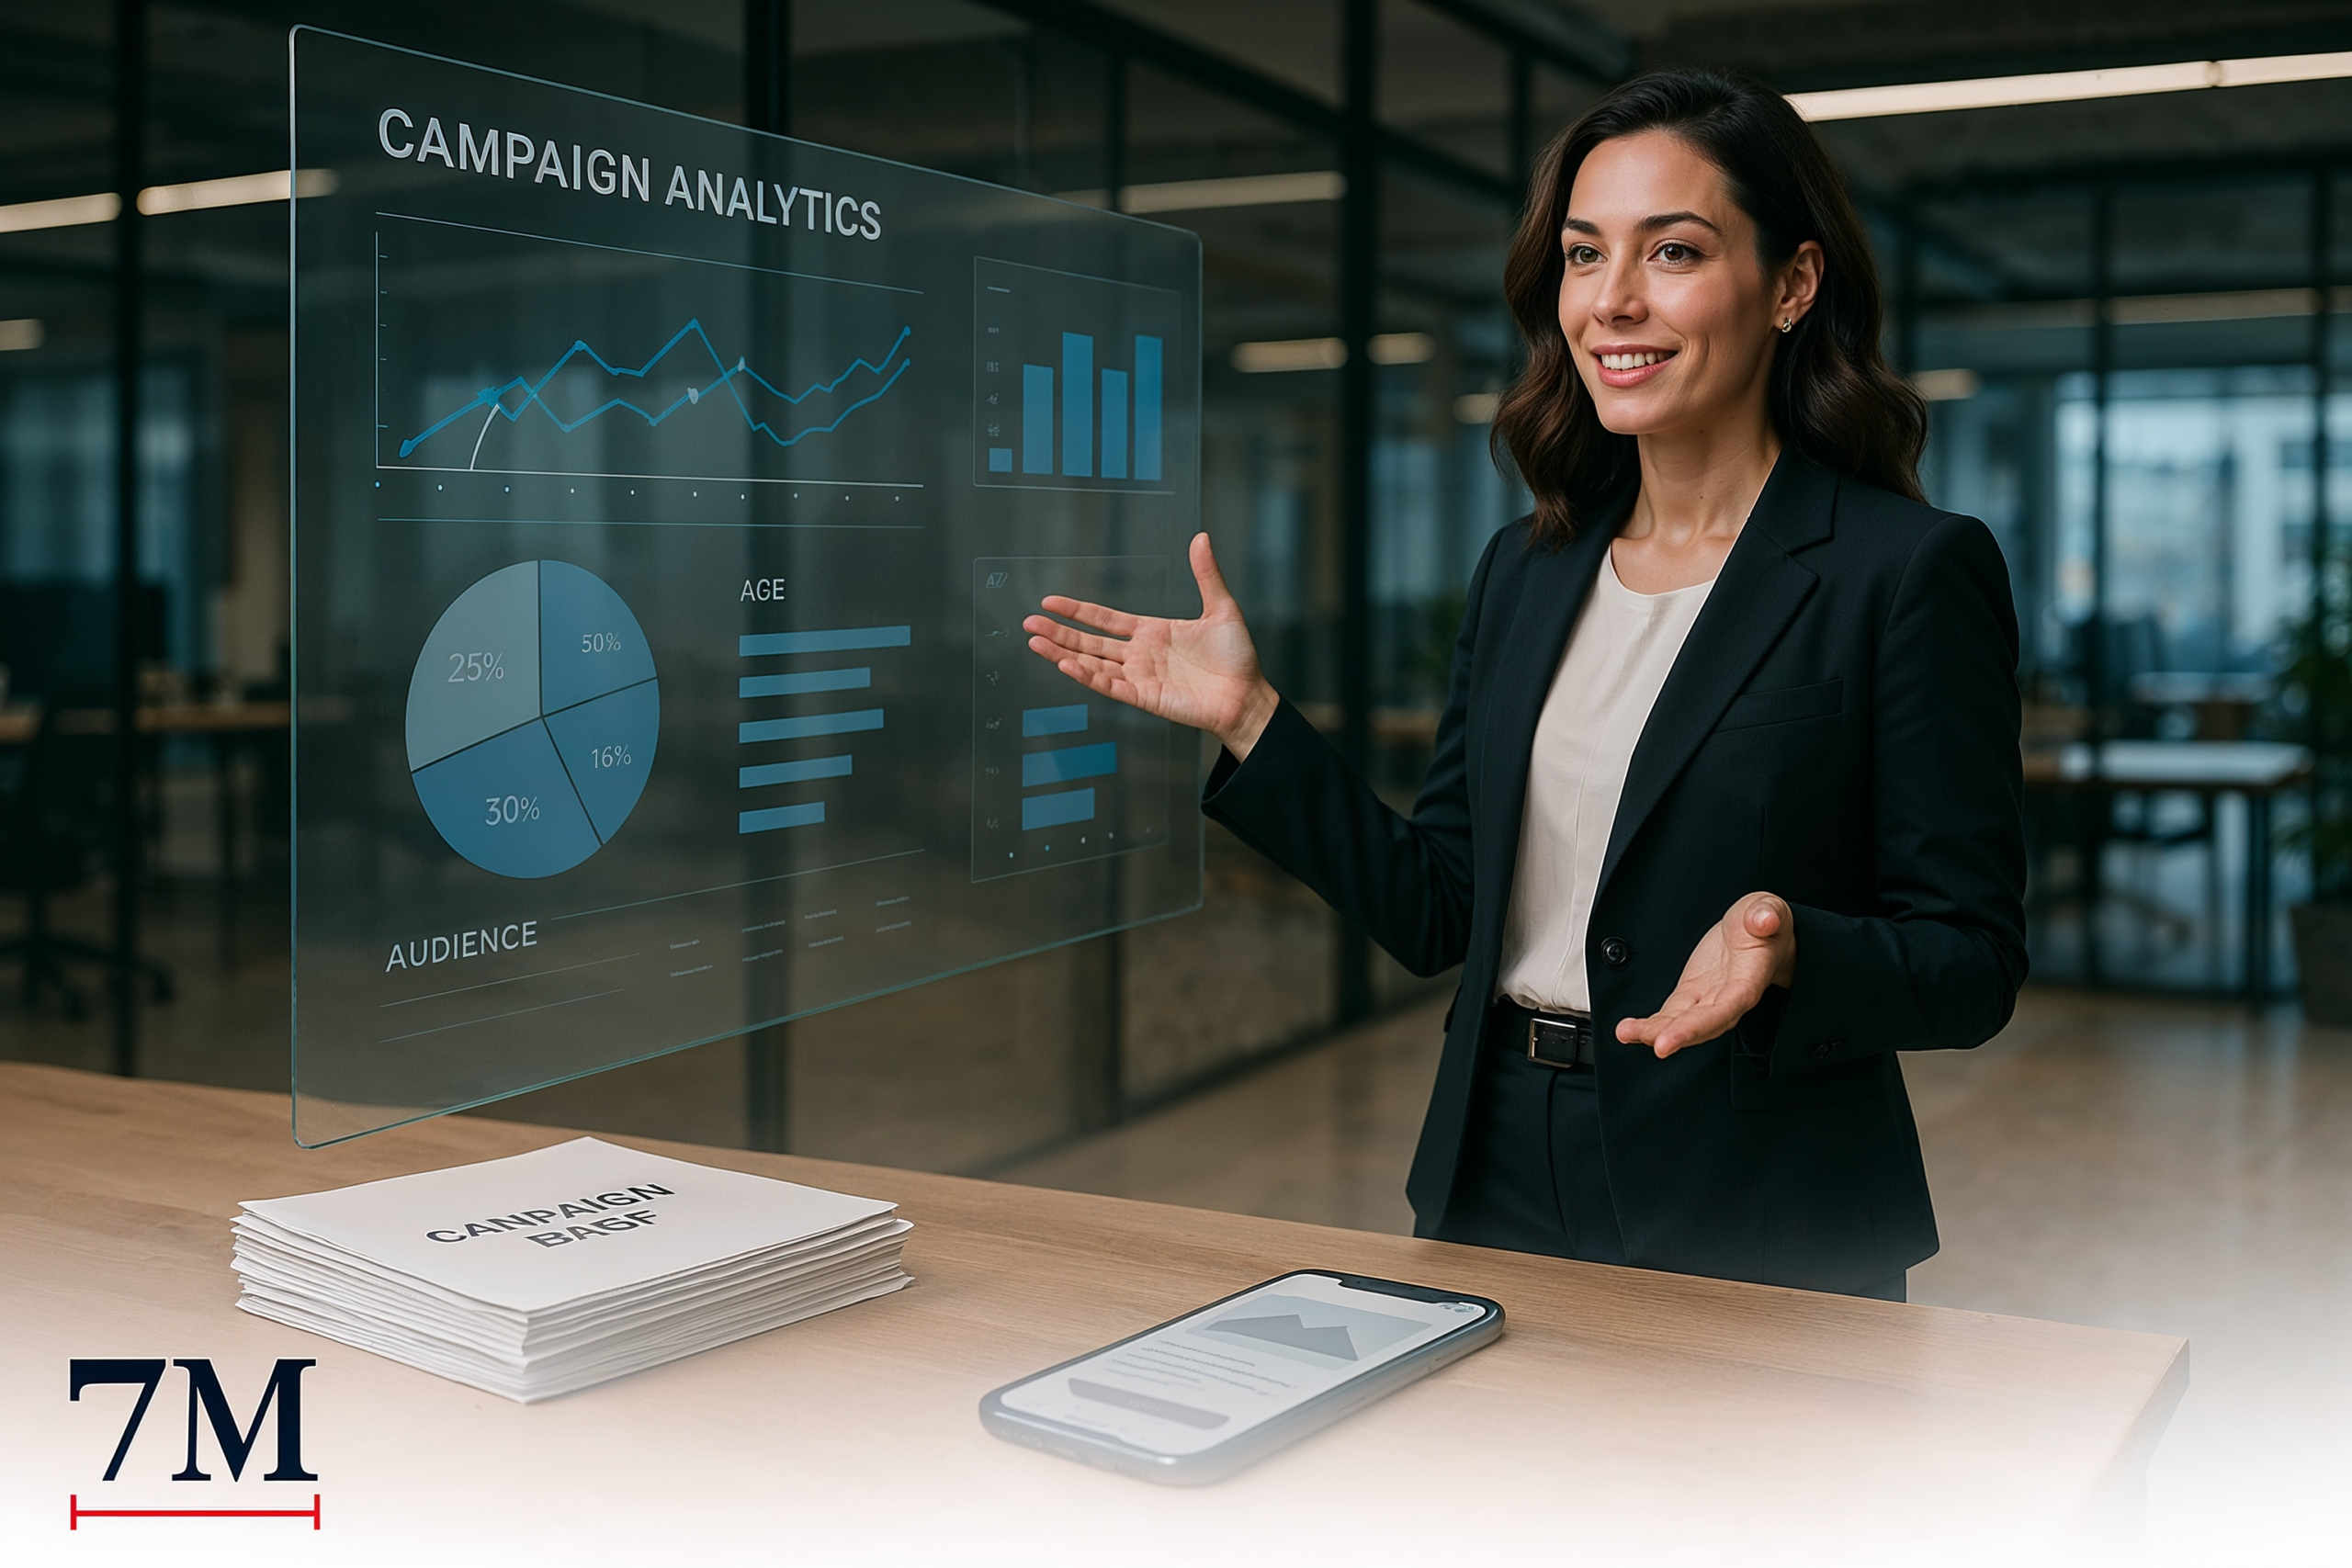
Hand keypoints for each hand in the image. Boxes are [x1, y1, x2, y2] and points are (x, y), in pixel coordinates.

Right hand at [1024, 532, 1280, 758]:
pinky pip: (1109, 687)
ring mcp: (1139, 677)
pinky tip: (1066, 665)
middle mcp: (1139, 655)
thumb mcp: (1221, 608)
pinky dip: (1087, 677)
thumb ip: (1206, 574)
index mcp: (1151, 633)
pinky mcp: (1145, 698)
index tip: (1050, 602)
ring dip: (1062, 653)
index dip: (1077, 611)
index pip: (1104, 620)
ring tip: (1035, 643)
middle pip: (1089, 641)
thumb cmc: (1237, 658)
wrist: (1247, 696)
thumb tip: (1201, 537)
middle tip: (1028, 624)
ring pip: (1091, 664)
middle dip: (1058, 632)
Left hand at [1615, 892, 1795, 1058]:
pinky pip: (1669, 1015)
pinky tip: (1629, 1030)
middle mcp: (1728, 998)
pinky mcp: (1690, 995)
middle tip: (1656, 1045)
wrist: (1757, 932)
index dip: (1702, 1024)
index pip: (1727, 1007)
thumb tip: (1764, 919)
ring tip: (1627, 1032)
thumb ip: (1767, 915)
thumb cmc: (1765, 923)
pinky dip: (1649, 1024)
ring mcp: (1707, 999)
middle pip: (1704, 1023)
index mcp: (1750, 980)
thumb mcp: (1770, 910)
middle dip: (1680, 1035)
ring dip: (1655, 1032)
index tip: (1679, 1036)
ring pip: (1681, 1022)